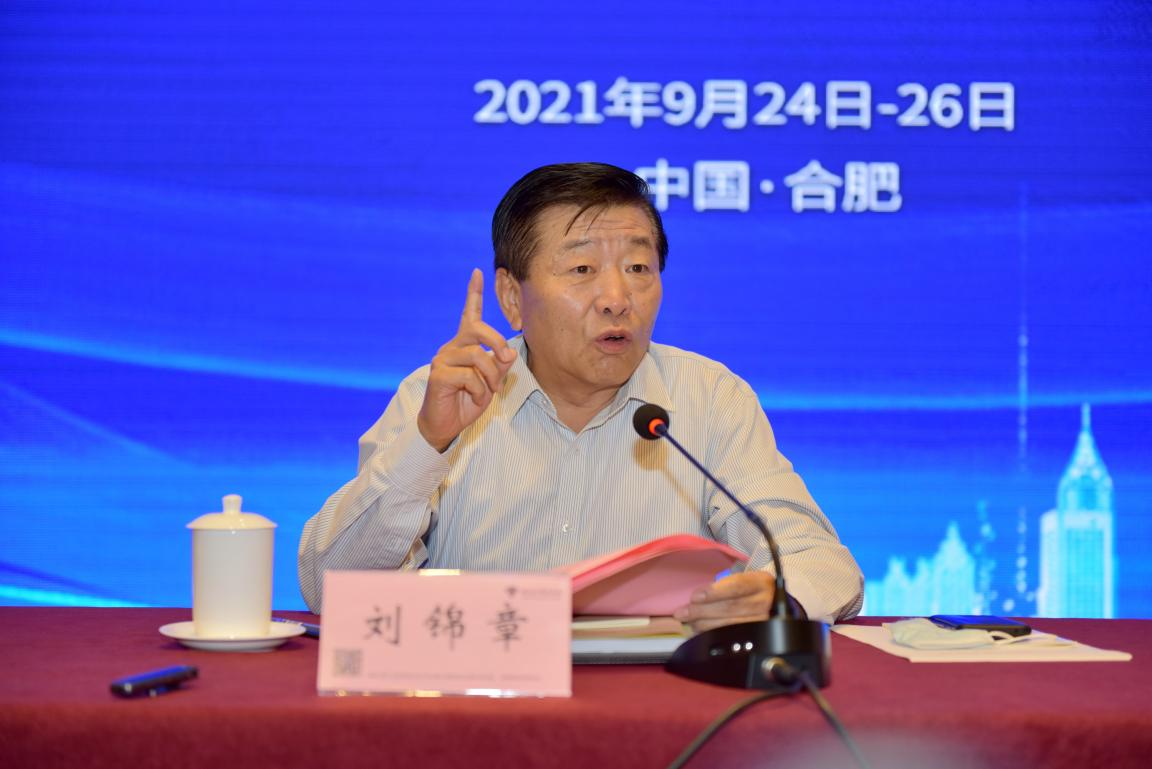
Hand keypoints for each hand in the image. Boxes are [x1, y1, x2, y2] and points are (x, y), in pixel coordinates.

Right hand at [417, 269, 516, 451]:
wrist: (445, 425)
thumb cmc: (467, 401)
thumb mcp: (491, 382)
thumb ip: (499, 365)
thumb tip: (507, 353)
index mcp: (463, 345)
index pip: (469, 315)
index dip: (473, 293)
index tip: (477, 272)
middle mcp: (451, 348)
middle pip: (478, 331)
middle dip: (498, 344)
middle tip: (507, 360)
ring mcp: (442, 360)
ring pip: (478, 357)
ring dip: (491, 378)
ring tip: (488, 392)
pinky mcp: (438, 375)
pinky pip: (469, 376)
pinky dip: (480, 390)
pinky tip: (475, 398)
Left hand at [673, 571, 774, 632]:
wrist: (771, 605)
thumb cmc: (749, 591)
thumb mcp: (741, 581)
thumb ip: (721, 587)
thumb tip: (696, 598)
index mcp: (760, 582)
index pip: (737, 586)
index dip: (714, 592)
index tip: (695, 597)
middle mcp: (765, 602)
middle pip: (731, 607)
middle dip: (702, 611)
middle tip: (683, 612)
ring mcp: (763, 621)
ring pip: (730, 624)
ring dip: (704, 624)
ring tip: (689, 622)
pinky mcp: (757, 636)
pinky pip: (732, 636)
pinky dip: (713, 634)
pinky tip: (701, 631)